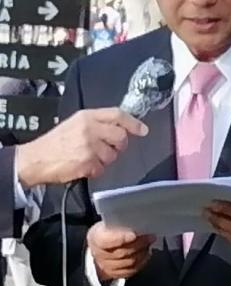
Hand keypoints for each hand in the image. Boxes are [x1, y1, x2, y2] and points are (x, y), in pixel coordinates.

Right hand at [16, 108, 147, 185]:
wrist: (34, 159)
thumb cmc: (55, 143)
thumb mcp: (75, 124)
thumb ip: (97, 123)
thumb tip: (121, 127)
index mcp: (87, 116)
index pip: (117, 114)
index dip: (133, 122)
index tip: (142, 129)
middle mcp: (90, 129)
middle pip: (121, 137)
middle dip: (119, 146)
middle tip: (108, 149)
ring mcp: (89, 146)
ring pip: (113, 155)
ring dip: (105, 160)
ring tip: (88, 158)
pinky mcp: (87, 162)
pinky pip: (102, 168)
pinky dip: (95, 170)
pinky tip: (83, 166)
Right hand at [87, 222, 154, 280]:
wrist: (100, 245)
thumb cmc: (109, 230)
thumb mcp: (110, 222)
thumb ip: (121, 224)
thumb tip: (138, 224)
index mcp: (96, 238)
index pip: (106, 241)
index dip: (120, 238)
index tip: (134, 235)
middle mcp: (98, 254)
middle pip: (121, 253)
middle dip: (139, 244)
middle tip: (151, 237)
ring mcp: (105, 266)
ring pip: (128, 263)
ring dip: (142, 253)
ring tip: (149, 244)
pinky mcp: (114, 274)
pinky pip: (130, 271)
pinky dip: (141, 262)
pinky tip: (146, 254)